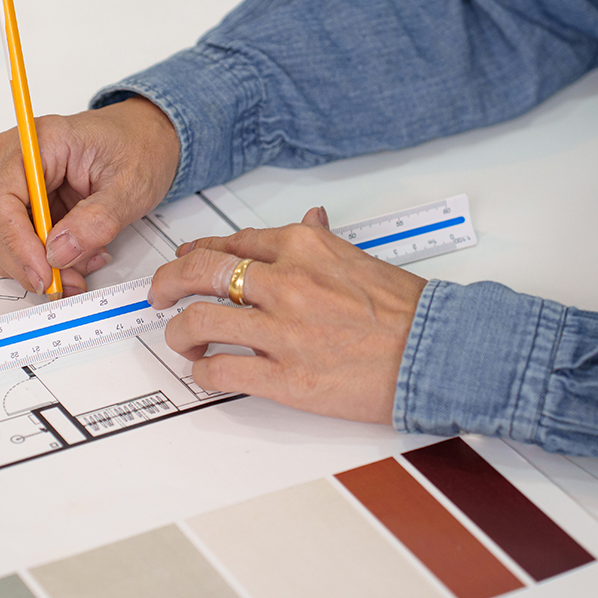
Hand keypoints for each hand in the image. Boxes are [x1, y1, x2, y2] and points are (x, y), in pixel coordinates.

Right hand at [0, 97, 179, 295]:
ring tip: (82, 268)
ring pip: (6, 241)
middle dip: (30, 263)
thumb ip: (96, 220)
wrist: (148, 137)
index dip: (16, 242)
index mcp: (39, 142)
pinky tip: (80, 258)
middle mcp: (19, 161)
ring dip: (40, 266)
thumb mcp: (130, 185)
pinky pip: (25, 242)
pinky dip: (48, 261)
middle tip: (66, 283)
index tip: (44, 271)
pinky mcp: (31, 204)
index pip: (1, 199)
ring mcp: (21, 184)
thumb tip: (59, 252)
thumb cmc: (139, 146)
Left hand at [147, 207, 426, 424]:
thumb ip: (322, 241)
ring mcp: (283, 331)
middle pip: (201, 273)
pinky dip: (202, 370)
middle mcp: (287, 282)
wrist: (437, 353)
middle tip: (159, 294)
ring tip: (182, 338)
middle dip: (168, 282)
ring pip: (200, 321)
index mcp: (304, 248)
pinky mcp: (285, 377)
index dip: (197, 253)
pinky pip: (220, 369)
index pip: (231, 242)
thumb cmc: (406, 311)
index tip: (185, 261)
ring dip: (179, 331)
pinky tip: (206, 370)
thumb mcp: (358, 257)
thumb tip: (309, 219)